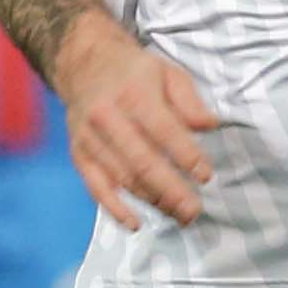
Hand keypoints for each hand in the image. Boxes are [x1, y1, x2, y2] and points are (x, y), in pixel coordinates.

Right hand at [55, 17, 220, 229]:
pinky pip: (95, 187)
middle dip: (171, 190)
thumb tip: (209, 126)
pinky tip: (135, 224)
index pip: (164, 130)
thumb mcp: (168, 73)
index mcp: (134, 93)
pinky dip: (114, 208)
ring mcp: (89, 138)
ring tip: (179, 215)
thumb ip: (189, 101)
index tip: (205, 175)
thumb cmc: (133, 71)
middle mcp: (107, 116)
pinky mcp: (78, 154)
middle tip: (194, 210)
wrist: (83, 63)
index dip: (186, 156)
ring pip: (123, 177)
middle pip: (142, 161)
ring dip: (152, 201)